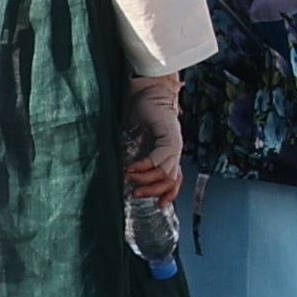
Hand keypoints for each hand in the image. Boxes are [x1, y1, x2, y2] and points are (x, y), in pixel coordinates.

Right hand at [124, 76, 181, 202]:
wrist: (148, 91)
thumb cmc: (141, 114)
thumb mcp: (138, 141)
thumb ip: (136, 156)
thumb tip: (121, 176)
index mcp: (168, 153)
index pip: (175, 179)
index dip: (169, 193)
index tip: (158, 205)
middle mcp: (174, 150)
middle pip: (170, 179)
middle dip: (152, 190)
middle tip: (134, 193)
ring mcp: (173, 143)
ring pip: (165, 171)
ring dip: (146, 179)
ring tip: (129, 178)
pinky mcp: (169, 134)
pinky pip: (159, 157)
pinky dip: (144, 166)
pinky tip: (131, 168)